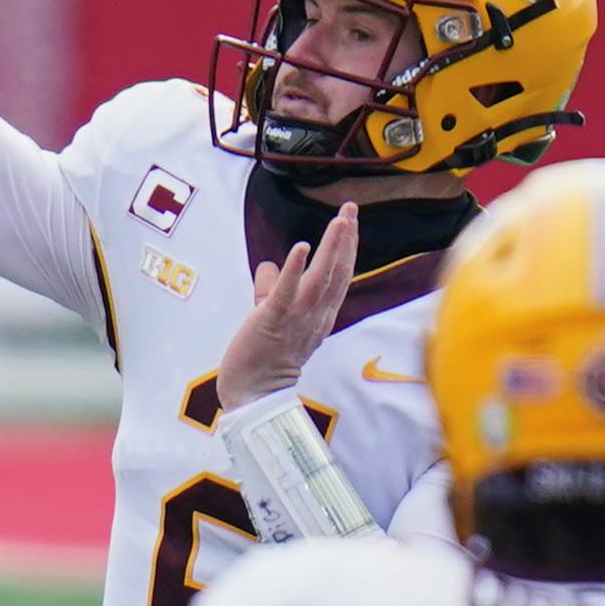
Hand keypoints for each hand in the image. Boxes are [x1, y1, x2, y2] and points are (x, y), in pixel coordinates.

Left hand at [216, 203, 359, 410]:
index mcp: (319, 315)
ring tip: (341, 222)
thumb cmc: (263, 358)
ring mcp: (297, 319)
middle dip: (346, 239)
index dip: (346, 247)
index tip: (350, 221)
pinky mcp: (273, 322)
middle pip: (337, 273)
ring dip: (332, 249)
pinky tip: (302, 248)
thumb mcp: (271, 316)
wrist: (253, 395)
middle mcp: (316, 316)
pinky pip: (287, 294)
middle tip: (351, 210)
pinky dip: (295, 270)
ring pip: (321, 279)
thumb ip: (271, 289)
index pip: (339, 276)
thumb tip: (269, 265)